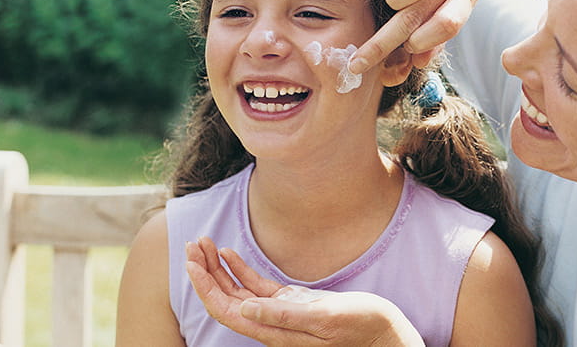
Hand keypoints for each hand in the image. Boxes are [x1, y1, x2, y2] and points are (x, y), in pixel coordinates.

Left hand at [186, 237, 423, 345]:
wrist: (385, 333)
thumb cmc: (360, 327)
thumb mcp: (324, 318)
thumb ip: (284, 316)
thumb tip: (242, 309)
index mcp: (274, 331)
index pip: (226, 310)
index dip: (205, 287)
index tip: (192, 262)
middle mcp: (270, 323)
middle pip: (225, 299)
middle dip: (205, 272)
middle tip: (192, 245)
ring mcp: (280, 312)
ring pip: (237, 291)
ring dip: (218, 269)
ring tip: (203, 244)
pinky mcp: (292, 302)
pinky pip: (256, 286)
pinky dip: (240, 269)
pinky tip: (228, 254)